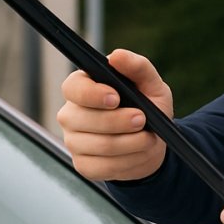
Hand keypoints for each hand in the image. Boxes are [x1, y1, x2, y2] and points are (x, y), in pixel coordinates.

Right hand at [56, 49, 170, 180]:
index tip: (116, 97)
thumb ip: (137, 67)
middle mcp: (71, 114)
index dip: (92, 94)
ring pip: (99, 145)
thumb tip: (117, 56)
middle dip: (119, 121)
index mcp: (82, 88)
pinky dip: (128, 161)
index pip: (73, 88)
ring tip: (149, 138)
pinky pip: (103, 167)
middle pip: (85, 120)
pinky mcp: (83, 165)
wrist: (152, 142)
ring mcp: (74, 141)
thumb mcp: (151, 84)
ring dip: (131, 143)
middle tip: (142, 119)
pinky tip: (140, 153)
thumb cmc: (148, 106)